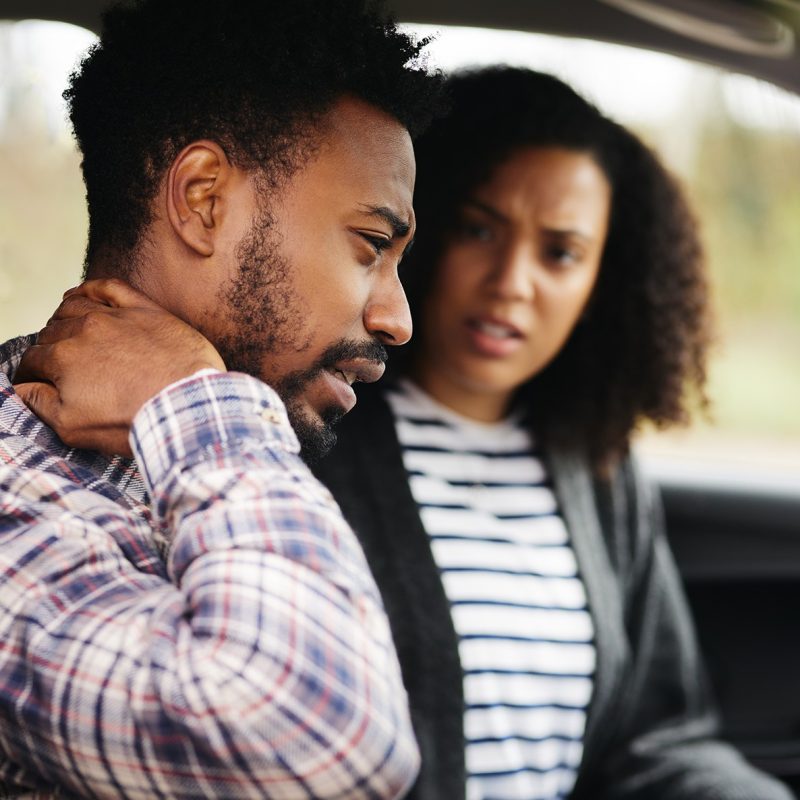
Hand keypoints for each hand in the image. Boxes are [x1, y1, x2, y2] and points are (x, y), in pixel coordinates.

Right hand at [14, 278, 225, 455]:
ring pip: (75, 306)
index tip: (36, 384)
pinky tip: (83, 295)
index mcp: (64, 358)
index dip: (31, 375)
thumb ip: (40, 404)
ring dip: (62, 318)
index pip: (33, 361)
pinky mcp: (146, 310)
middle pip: (52, 333)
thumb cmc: (134, 421)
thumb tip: (22, 389)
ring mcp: (117, 316)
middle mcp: (85, 330)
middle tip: (58, 365)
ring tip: (65, 332)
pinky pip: (109, 287)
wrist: (186, 407)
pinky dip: (90, 288)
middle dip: (48, 349)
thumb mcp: (74, 427)